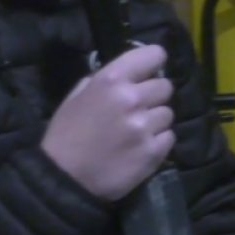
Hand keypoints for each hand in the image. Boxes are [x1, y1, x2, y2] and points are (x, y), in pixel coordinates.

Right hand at [41, 44, 174, 200]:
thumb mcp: (76, 97)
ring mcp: (145, 126)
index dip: (154, 62)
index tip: (150, 71)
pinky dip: (159, 141)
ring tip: (137, 131)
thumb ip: (102, 81)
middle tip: (140, 108)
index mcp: (111, 80)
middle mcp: (132, 99)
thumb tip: (127, 75)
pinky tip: (141, 147)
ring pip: (169, 113)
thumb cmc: (65, 135)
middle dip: (154, 95)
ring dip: (156, 120)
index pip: (155, 55)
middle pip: (166, 86)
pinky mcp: (154, 151)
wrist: (64, 179)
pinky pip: (169, 137)